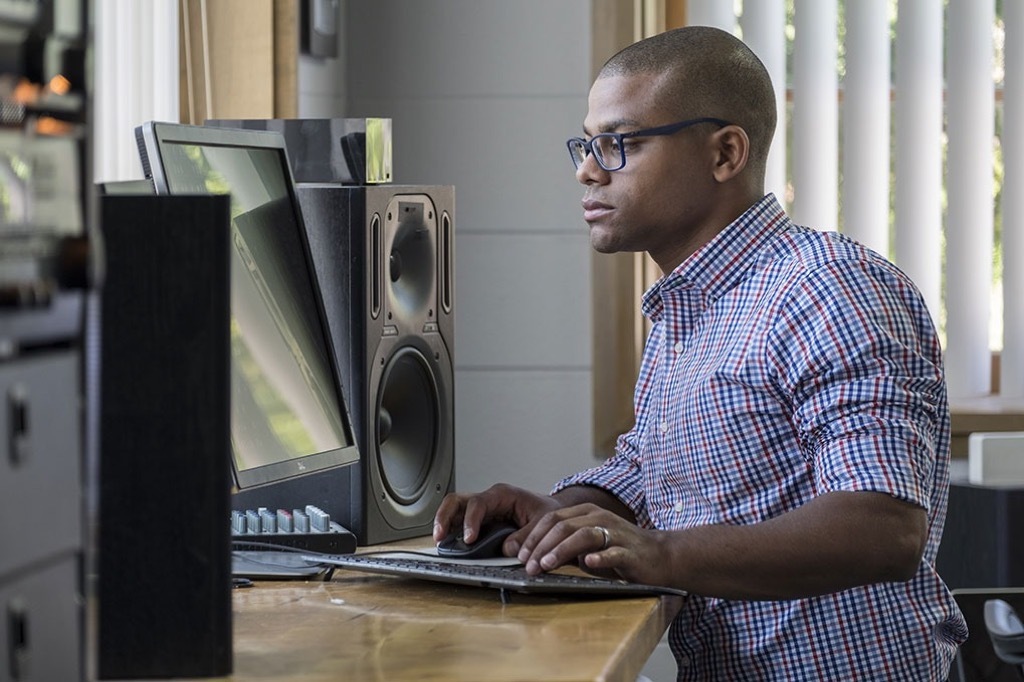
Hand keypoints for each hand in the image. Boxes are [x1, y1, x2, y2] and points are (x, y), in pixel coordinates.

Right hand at [432, 483, 562, 553]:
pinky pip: (459, 524)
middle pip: (457, 501)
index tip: (469, 539)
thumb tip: (507, 549)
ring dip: (444, 524)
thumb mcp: (543, 522)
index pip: (478, 503)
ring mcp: (482, 511)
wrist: (552, 513)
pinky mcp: (480, 523)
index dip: (471, 521)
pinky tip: (448, 545)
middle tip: (440, 536)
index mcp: (502, 494)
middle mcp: (488, 500)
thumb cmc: (546, 512)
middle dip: (445, 517)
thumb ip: (526, 536)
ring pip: (454, 510)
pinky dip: (451, 533)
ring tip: (439, 542)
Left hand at [516, 503, 670, 584]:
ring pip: (583, 535)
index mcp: (586, 513)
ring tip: (546, 565)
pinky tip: (588, 563)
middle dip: (541, 546)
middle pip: (563, 526)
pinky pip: (612, 552)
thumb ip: (564, 548)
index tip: (520, 556)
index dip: (533, 537)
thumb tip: (533, 558)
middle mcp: (599, 517)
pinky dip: (599, 557)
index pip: (552, 519)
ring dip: (561, 550)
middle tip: (528, 565)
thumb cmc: (619, 552)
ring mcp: (615, 532)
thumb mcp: (587, 547)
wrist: (659, 557)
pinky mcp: (629, 551)